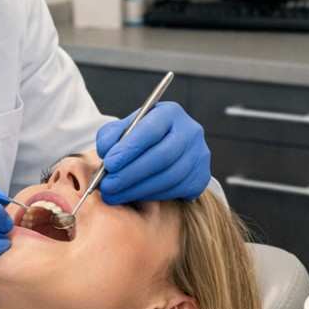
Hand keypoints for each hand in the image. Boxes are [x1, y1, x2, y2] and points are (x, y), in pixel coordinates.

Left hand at [94, 101, 211, 204]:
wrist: (165, 148)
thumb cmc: (140, 137)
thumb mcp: (123, 129)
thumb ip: (111, 136)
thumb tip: (107, 152)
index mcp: (170, 113)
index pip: (150, 130)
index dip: (129, 149)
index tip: (109, 164)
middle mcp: (190, 131)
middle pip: (162, 156)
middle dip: (130, 174)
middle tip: (107, 185)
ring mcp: (199, 154)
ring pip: (169, 177)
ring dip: (138, 189)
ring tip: (114, 194)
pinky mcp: (201, 176)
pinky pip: (176, 190)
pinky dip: (151, 196)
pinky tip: (134, 195)